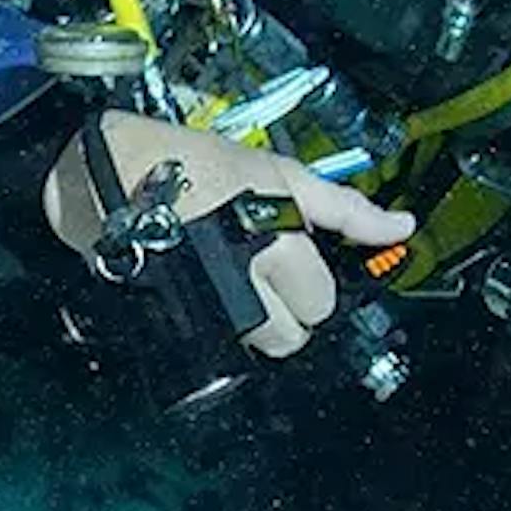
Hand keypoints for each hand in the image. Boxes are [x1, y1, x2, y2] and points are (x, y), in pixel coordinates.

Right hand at [42, 109, 399, 359]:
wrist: (107, 174)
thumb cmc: (197, 162)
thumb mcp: (280, 172)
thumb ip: (345, 208)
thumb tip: (403, 229)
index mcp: (276, 240)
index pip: (320, 300)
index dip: (311, 284)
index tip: (295, 265)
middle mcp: (244, 280)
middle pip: (291, 336)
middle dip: (285, 313)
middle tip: (263, 278)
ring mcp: (206, 306)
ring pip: (254, 348)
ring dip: (253, 329)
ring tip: (235, 291)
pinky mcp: (172, 320)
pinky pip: (214, 347)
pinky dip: (217, 332)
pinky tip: (207, 300)